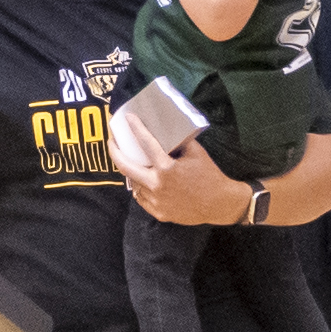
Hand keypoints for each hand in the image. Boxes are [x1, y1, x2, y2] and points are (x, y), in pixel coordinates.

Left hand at [109, 114, 247, 226]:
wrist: (219, 204)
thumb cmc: (209, 175)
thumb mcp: (196, 152)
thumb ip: (179, 141)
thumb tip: (165, 129)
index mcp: (167, 168)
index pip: (146, 144)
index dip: (135, 128)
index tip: (128, 118)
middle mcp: (157, 186)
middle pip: (126, 168)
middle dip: (114, 152)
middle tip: (111, 142)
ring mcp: (156, 202)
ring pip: (134, 183)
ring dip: (130, 171)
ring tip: (129, 160)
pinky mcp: (159, 213)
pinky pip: (141, 198)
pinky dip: (140, 187)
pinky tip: (142, 180)